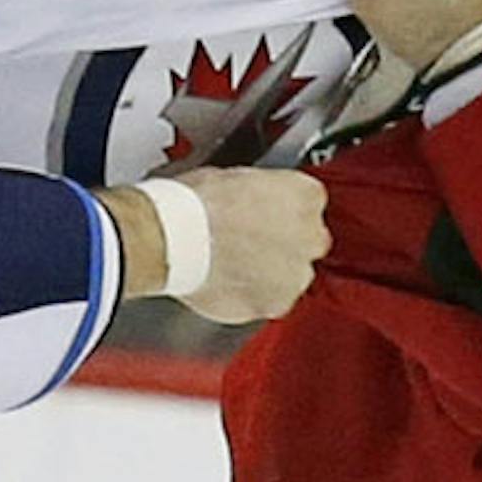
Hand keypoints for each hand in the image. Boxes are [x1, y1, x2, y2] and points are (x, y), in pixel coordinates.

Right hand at [173, 166, 330, 324]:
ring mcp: (295, 274)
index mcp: (305, 195)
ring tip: (235, 264)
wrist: (171, 238)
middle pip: (308, 241)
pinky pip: (270, 301)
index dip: (284, 209)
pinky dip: (254, 296)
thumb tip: (255, 200)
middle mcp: (310, 235)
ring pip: (292, 276)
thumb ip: (262, 193)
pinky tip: (229, 282)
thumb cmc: (195, 203)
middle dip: (285, 243)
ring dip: (272, 272)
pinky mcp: (275, 304)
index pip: (310, 202)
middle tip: (250, 240)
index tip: (268, 213)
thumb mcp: (237, 177)